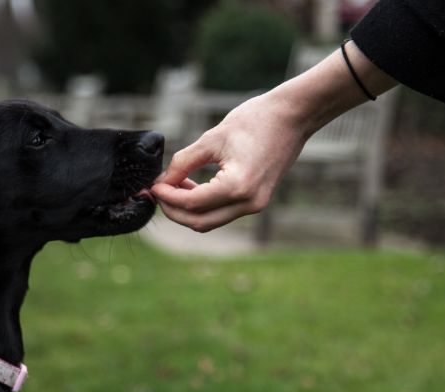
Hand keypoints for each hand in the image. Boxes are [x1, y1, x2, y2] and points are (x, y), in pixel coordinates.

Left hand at [151, 92, 309, 231]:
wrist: (292, 116)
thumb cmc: (254, 121)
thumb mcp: (211, 139)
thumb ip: (183, 162)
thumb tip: (164, 181)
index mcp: (238, 186)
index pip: (191, 203)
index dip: (167, 196)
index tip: (152, 185)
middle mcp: (249, 203)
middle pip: (198, 222)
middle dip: (173, 210)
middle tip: (156, 192)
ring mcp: (255, 205)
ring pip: (209, 220)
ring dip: (187, 209)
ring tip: (172, 186)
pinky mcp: (256, 202)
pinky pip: (221, 212)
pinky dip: (203, 205)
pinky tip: (190, 186)